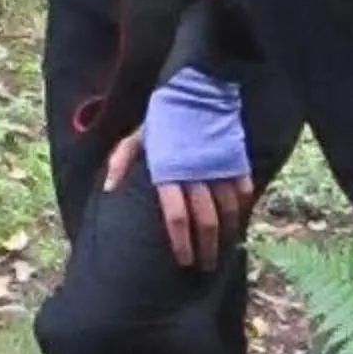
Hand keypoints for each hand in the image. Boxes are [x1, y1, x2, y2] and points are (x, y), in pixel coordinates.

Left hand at [101, 129, 255, 272]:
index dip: (181, 243)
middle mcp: (196, 176)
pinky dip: (243, 209)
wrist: (198, 88)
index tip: (184, 260)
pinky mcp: (237, 161)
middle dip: (206, 249)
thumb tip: (108, 189)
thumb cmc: (164, 115)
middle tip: (206, 266)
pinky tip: (240, 221)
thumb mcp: (136, 137)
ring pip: (228, 212)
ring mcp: (220, 169)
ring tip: (224, 249)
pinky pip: (244, 193)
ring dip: (227, 234)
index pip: (176, 218)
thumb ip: (121, 162)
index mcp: (169, 173)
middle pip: (205, 222)